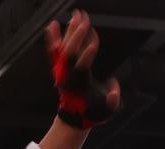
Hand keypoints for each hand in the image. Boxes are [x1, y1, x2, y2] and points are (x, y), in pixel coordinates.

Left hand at [45, 9, 119, 127]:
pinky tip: (51, 24)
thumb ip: (112, 102)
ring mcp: (63, 72)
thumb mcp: (105, 113)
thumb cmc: (91, 114)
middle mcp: (69, 76)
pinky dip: (53, 39)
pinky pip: (54, 52)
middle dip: (76, 37)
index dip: (86, 54)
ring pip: (64, 49)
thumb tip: (113, 85)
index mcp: (80, 85)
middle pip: (70, 53)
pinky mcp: (60, 69)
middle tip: (83, 19)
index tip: (93, 41)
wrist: (72, 118)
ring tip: (76, 14)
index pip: (81, 67)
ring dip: (70, 31)